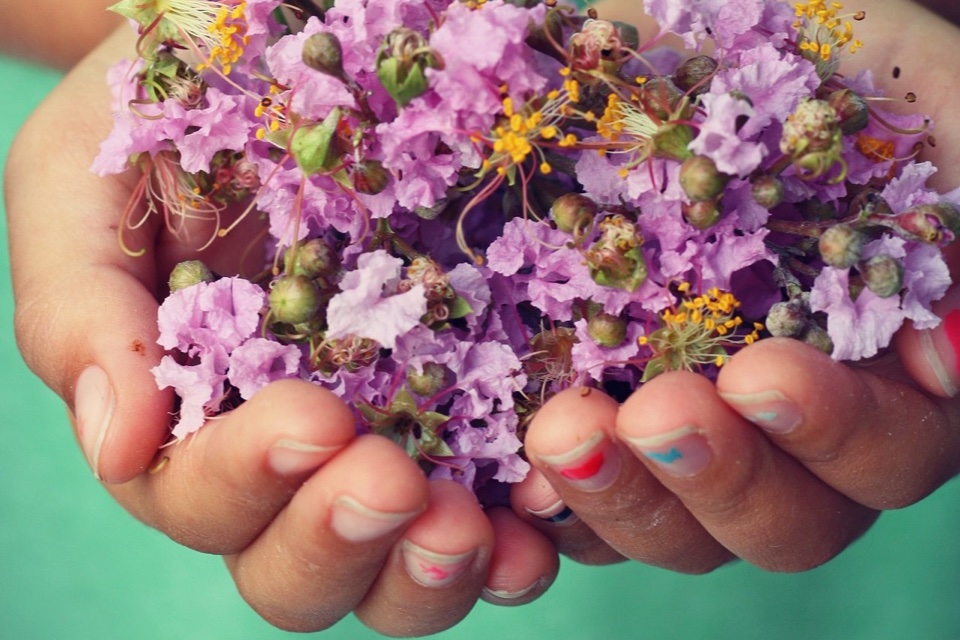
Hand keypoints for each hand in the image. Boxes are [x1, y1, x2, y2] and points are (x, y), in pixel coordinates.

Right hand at [6, 26, 558, 634]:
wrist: (276, 61)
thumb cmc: (167, 122)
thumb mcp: (85, 186)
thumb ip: (81, 314)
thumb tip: (116, 444)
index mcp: (188, 423)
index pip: (201, 498)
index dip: (249, 480)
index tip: (313, 418)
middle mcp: (289, 464)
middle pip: (298, 571)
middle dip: (340, 543)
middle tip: (394, 486)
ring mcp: (389, 448)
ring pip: (399, 572)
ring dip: (434, 569)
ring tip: (473, 526)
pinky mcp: (475, 418)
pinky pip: (502, 511)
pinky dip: (526, 530)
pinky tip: (547, 511)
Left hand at [510, 0, 959, 571]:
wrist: (683, 38)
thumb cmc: (813, 57)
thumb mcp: (912, 96)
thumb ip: (959, 197)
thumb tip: (949, 352)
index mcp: (883, 374)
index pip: (886, 451)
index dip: (836, 433)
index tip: (763, 375)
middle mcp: (790, 433)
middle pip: (782, 522)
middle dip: (719, 478)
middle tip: (656, 413)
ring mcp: (686, 438)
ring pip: (671, 528)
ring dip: (619, 497)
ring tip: (561, 431)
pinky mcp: (594, 424)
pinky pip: (571, 500)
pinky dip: (540, 503)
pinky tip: (503, 475)